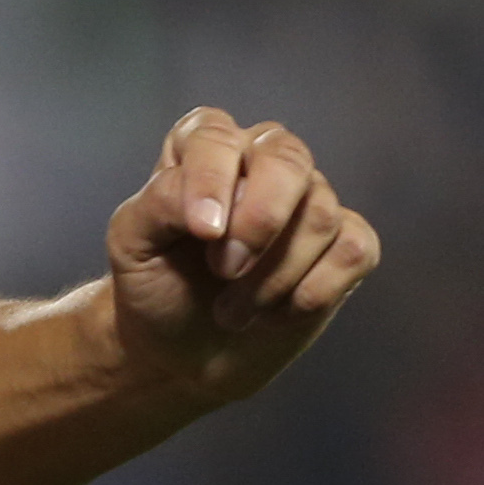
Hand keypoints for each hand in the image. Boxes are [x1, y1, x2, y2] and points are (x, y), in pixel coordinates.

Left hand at [103, 108, 380, 400]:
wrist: (181, 351)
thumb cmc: (154, 286)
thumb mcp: (131, 244)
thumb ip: (159, 204)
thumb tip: (211, 206)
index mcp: (204, 149)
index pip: (216, 134)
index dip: (212, 178)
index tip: (203, 232)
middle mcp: (263, 162)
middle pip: (288, 159)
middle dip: (259, 222)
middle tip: (224, 270)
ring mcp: (311, 200)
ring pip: (320, 214)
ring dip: (271, 277)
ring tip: (233, 308)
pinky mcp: (346, 242)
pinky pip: (353, 251)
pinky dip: (310, 293)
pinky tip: (276, 311)